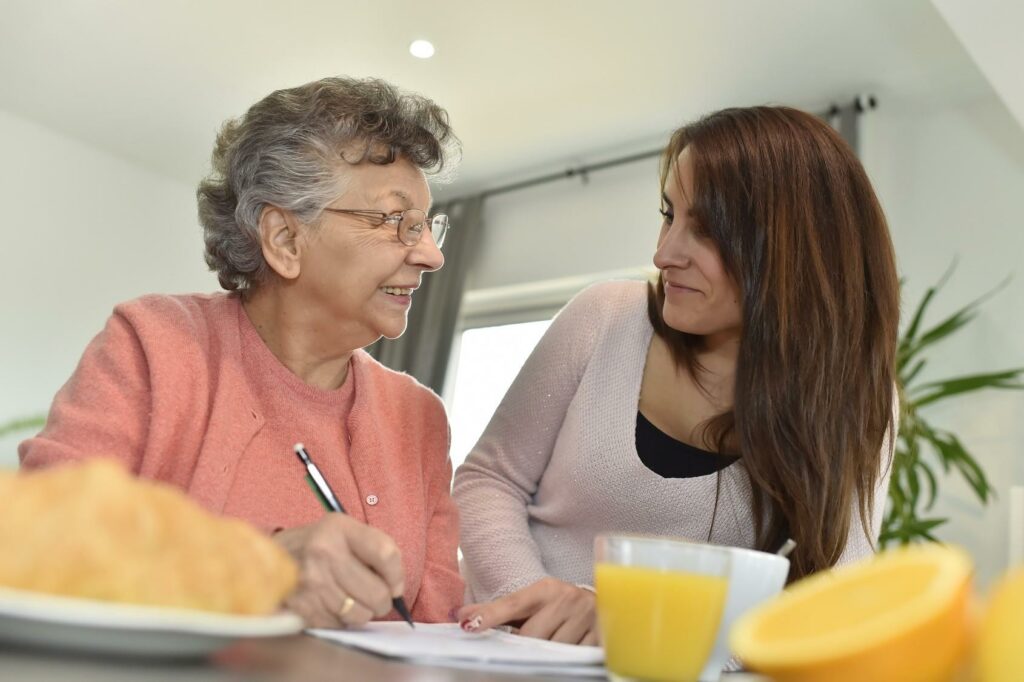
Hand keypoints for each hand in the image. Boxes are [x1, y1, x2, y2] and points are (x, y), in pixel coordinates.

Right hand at [273, 514, 403, 627]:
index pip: (385, 554)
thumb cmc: (319, 546)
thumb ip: (376, 550)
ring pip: (360, 614)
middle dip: (382, 600)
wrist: (271, 558)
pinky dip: (341, 620)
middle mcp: (324, 553)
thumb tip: (396, 588)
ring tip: (353, 600)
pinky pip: (338, 625)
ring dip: (362, 612)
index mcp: (339, 529)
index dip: (397, 575)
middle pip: (377, 592)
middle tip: (376, 597)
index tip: (395, 583)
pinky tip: (333, 606)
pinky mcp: (301, 606)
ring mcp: (311, 582)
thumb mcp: (345, 532)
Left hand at [456, 577, 597, 644]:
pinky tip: (566, 651)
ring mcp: (585, 618)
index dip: (490, 615)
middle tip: (521, 649)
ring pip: (553, 650)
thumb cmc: (555, 606)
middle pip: (533, 635)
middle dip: (524, 645)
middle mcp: (566, 599)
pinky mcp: (600, 635)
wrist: (601, 601)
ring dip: (547, 654)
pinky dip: (566, 659)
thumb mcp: (529, 602)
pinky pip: (574, 657)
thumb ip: (496, 610)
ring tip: (548, 645)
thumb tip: (461, 616)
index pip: (512, 604)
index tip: (469, 626)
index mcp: (545, 589)